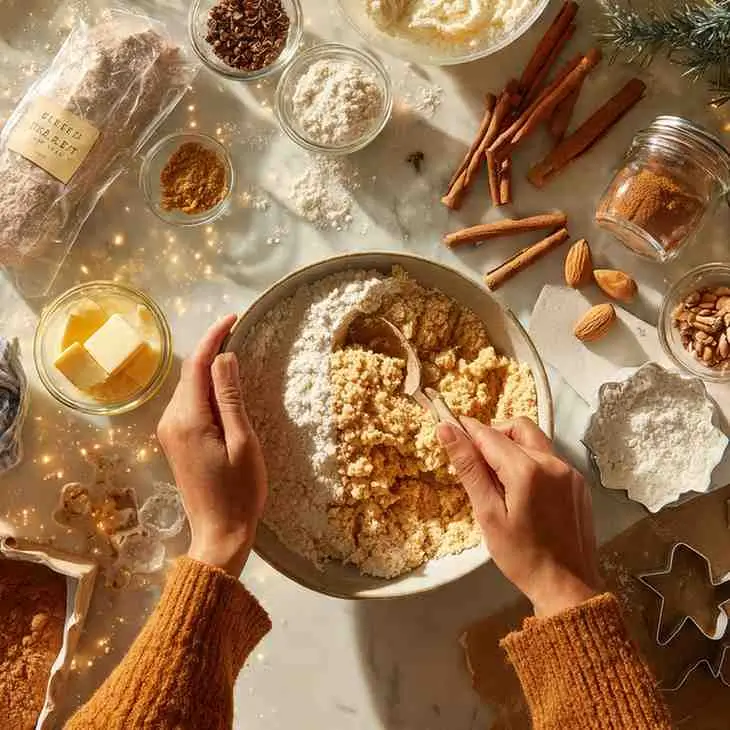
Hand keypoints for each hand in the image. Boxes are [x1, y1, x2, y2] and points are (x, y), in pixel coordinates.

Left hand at [157, 315, 266, 576]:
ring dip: (209, 370)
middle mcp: (171, 421)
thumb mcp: (243, 442)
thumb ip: (231, 398)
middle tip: (240, 332)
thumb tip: (224, 357)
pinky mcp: (175, 442)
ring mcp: (170, 432)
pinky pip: (189, 405)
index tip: (234, 318)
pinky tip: (224, 389)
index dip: (214, 337)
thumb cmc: (239, 492)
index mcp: (188, 419)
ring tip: (236, 356)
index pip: (198, 365)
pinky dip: (205, 390)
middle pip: (190, 374)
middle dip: (212, 350)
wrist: (219, 534)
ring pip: (189, 388)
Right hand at [438, 417, 598, 616]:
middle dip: (492, 436)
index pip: (489, 435)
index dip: (467, 431)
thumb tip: (446, 430)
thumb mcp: (488, 514)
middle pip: (516, 428)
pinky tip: (522, 491)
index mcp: (528, 470)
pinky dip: (530, 461)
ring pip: (535, 440)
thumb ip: (469, 468)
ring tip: (498, 479)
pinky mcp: (578, 482)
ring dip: (512, 446)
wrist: (567, 586)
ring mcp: (570, 471)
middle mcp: (553, 462)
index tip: (450, 429)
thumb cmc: (521, 556)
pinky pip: (550, 458)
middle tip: (476, 462)